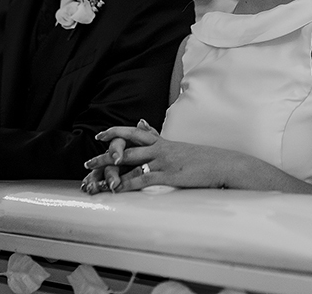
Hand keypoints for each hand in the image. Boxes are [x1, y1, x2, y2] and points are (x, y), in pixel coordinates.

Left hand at [81, 119, 234, 193]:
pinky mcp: (168, 175)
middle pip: (126, 147)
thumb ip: (156, 135)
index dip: (116, 133)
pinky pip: (143, 178)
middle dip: (105, 155)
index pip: (134, 133)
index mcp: (163, 142)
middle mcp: (160, 148)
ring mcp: (164, 161)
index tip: (100, 136)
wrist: (223, 164)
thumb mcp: (178, 145)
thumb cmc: (204, 158)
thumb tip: (140, 123)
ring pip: (130, 162)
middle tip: (88, 162)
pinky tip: (115, 189)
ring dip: (110, 171)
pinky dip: (127, 183)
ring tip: (94, 179)